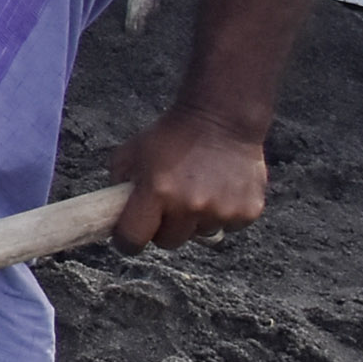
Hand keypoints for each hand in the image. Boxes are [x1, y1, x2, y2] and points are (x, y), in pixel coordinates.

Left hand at [108, 107, 268, 248]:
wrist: (220, 119)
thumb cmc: (171, 135)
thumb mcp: (130, 153)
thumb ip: (119, 184)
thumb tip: (115, 213)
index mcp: (156, 192)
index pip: (132, 239)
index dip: (126, 240)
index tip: (127, 237)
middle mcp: (189, 206)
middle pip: (167, 242)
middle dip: (163, 228)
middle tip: (167, 205)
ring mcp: (220, 211)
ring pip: (198, 234)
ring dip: (194, 220)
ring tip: (197, 189)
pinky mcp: (247, 212)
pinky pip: (227, 227)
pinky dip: (222, 214)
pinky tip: (220, 189)